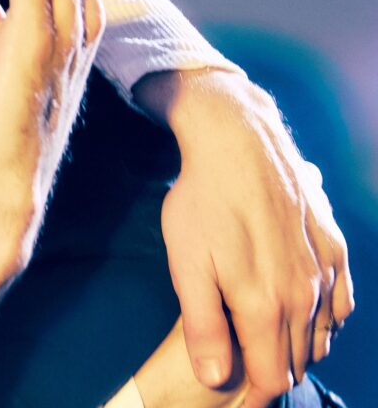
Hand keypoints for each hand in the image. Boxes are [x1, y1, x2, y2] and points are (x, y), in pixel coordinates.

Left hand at [136, 69, 352, 406]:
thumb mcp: (186, 266)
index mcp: (266, 306)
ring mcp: (326, 272)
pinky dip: (322, 319)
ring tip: (260, 340)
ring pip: (321, 335)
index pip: (271, 377)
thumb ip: (203, 328)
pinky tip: (296, 312)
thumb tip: (215, 380)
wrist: (237, 144)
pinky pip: (340, 305)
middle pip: (296, 360)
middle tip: (240, 366)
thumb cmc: (202, 203)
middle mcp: (305, 295)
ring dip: (296, 347)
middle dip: (270, 372)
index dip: (250, 394)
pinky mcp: (334, 250)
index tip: (231, 395)